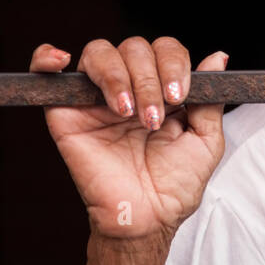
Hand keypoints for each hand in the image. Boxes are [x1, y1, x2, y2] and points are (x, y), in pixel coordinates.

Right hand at [30, 38, 229, 240]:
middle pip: (134, 47)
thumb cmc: (176, 184)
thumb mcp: (206, 139)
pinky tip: (62, 61)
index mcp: (161, 88)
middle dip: (148, 79)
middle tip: (153, 118)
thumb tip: (218, 57)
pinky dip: (47, 57)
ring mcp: (95, 98)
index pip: (165, 50)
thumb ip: (209, 99)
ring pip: (99, 53)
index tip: (179, 95)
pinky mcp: (65, 113)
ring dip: (116, 76)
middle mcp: (130, 87)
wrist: (148, 217)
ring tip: (126, 113)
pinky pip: (47, 75)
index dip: (174, 64)